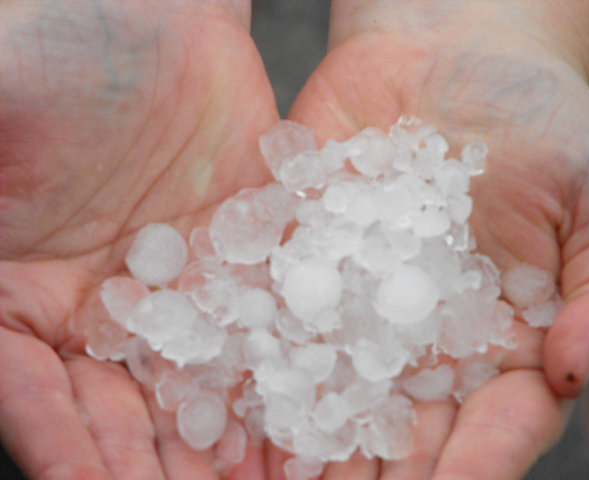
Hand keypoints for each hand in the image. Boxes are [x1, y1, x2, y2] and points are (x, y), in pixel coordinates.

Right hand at [0, 1, 278, 478]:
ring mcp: (179, 282)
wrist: (150, 11)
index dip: (65, 446)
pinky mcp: (242, 254)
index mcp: (21, 294)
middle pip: (126, 406)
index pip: (37, 395)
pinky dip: (275, 374)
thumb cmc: (48, 53)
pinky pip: (259, 325)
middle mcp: (102, 303)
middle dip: (157, 465)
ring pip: (199, 379)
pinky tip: (297, 417)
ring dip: (224, 439)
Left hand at [289, 3, 588, 477]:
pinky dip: (260, 354)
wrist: (454, 52)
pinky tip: (238, 395)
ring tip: (280, 478)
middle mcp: (424, 337)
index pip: (496, 422)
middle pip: (403, 427)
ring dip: (309, 436)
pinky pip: (281, 313)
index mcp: (503, 339)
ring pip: (334, 387)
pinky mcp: (305, 259)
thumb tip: (577, 361)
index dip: (478, 462)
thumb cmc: (543, 118)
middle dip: (378, 473)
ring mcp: (358, 303)